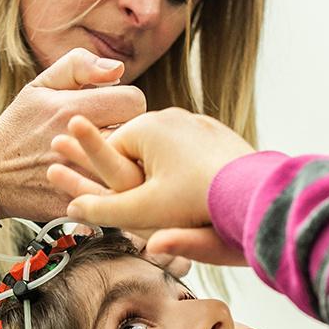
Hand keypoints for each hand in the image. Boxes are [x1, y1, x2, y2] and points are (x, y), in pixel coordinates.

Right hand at [0, 48, 144, 220]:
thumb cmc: (20, 125)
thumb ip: (79, 66)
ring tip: (111, 157)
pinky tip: (103, 180)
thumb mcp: (41, 85)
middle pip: (137, 135)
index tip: (113, 110)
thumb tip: (117, 69)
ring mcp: (82, 180)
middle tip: (112, 135)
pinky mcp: (83, 204)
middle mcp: (80, 146)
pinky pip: (119, 196)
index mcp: (73, 111)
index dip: (126, 103)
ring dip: (127, 162)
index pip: (134, 101)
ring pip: (132, 168)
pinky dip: (117, 188)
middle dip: (129, 133)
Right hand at [47, 108, 253, 264]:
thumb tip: (70, 211)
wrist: (257, 197)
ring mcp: (198, 122)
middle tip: (155, 210)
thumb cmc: (195, 204)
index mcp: (145, 127)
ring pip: (165, 153)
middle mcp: (170, 115)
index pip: (110, 153)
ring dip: (164, 176)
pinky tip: (200, 195)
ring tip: (180, 205)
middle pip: (137, 152)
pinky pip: (191, 153)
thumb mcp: (142, 212)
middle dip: (138, 180)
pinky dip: (189, 171)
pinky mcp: (220, 134)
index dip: (110, 183)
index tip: (124, 207)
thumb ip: (102, 211)